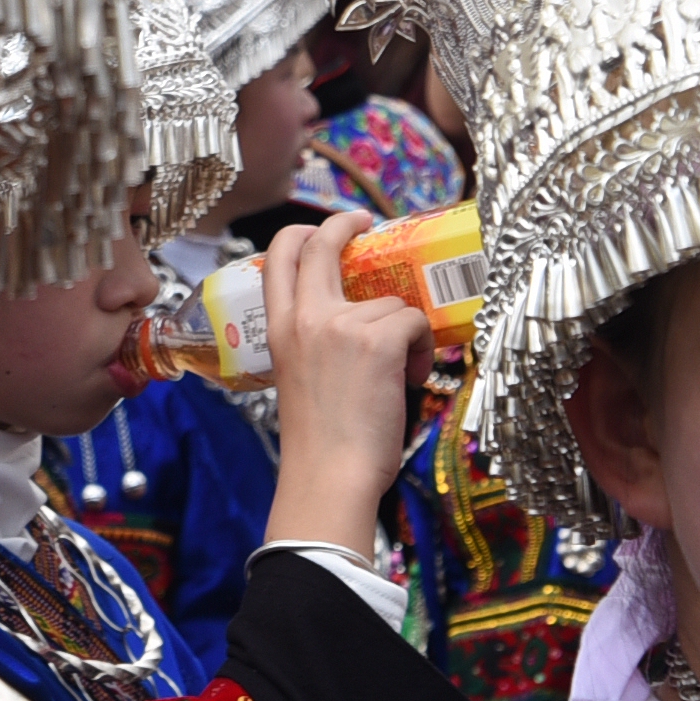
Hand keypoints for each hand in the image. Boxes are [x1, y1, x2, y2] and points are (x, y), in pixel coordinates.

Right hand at [258, 211, 432, 560]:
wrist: (329, 476)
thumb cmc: (320, 442)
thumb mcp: (299, 378)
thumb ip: (315, 344)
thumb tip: (359, 326)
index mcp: (279, 329)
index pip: (278, 258)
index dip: (302, 234)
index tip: (323, 230)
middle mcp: (305, 318)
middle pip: (322, 245)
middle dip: (346, 224)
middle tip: (366, 224)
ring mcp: (341, 325)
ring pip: (391, 302)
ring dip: (404, 332)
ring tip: (397, 375)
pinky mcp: (379, 340)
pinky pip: (415, 322)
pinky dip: (421, 350)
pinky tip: (409, 381)